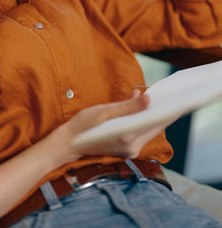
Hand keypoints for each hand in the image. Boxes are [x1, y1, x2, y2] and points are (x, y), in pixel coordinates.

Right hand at [49, 90, 170, 166]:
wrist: (69, 143)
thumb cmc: (84, 124)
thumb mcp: (104, 111)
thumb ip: (128, 106)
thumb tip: (148, 98)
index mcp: (127, 138)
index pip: (155, 123)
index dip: (167, 110)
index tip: (177, 99)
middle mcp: (131, 148)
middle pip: (154, 127)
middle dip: (161, 111)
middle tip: (169, 95)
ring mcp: (129, 151)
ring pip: (148, 130)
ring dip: (151, 115)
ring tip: (157, 98)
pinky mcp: (126, 150)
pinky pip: (140, 133)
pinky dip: (143, 121)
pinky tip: (141, 108)